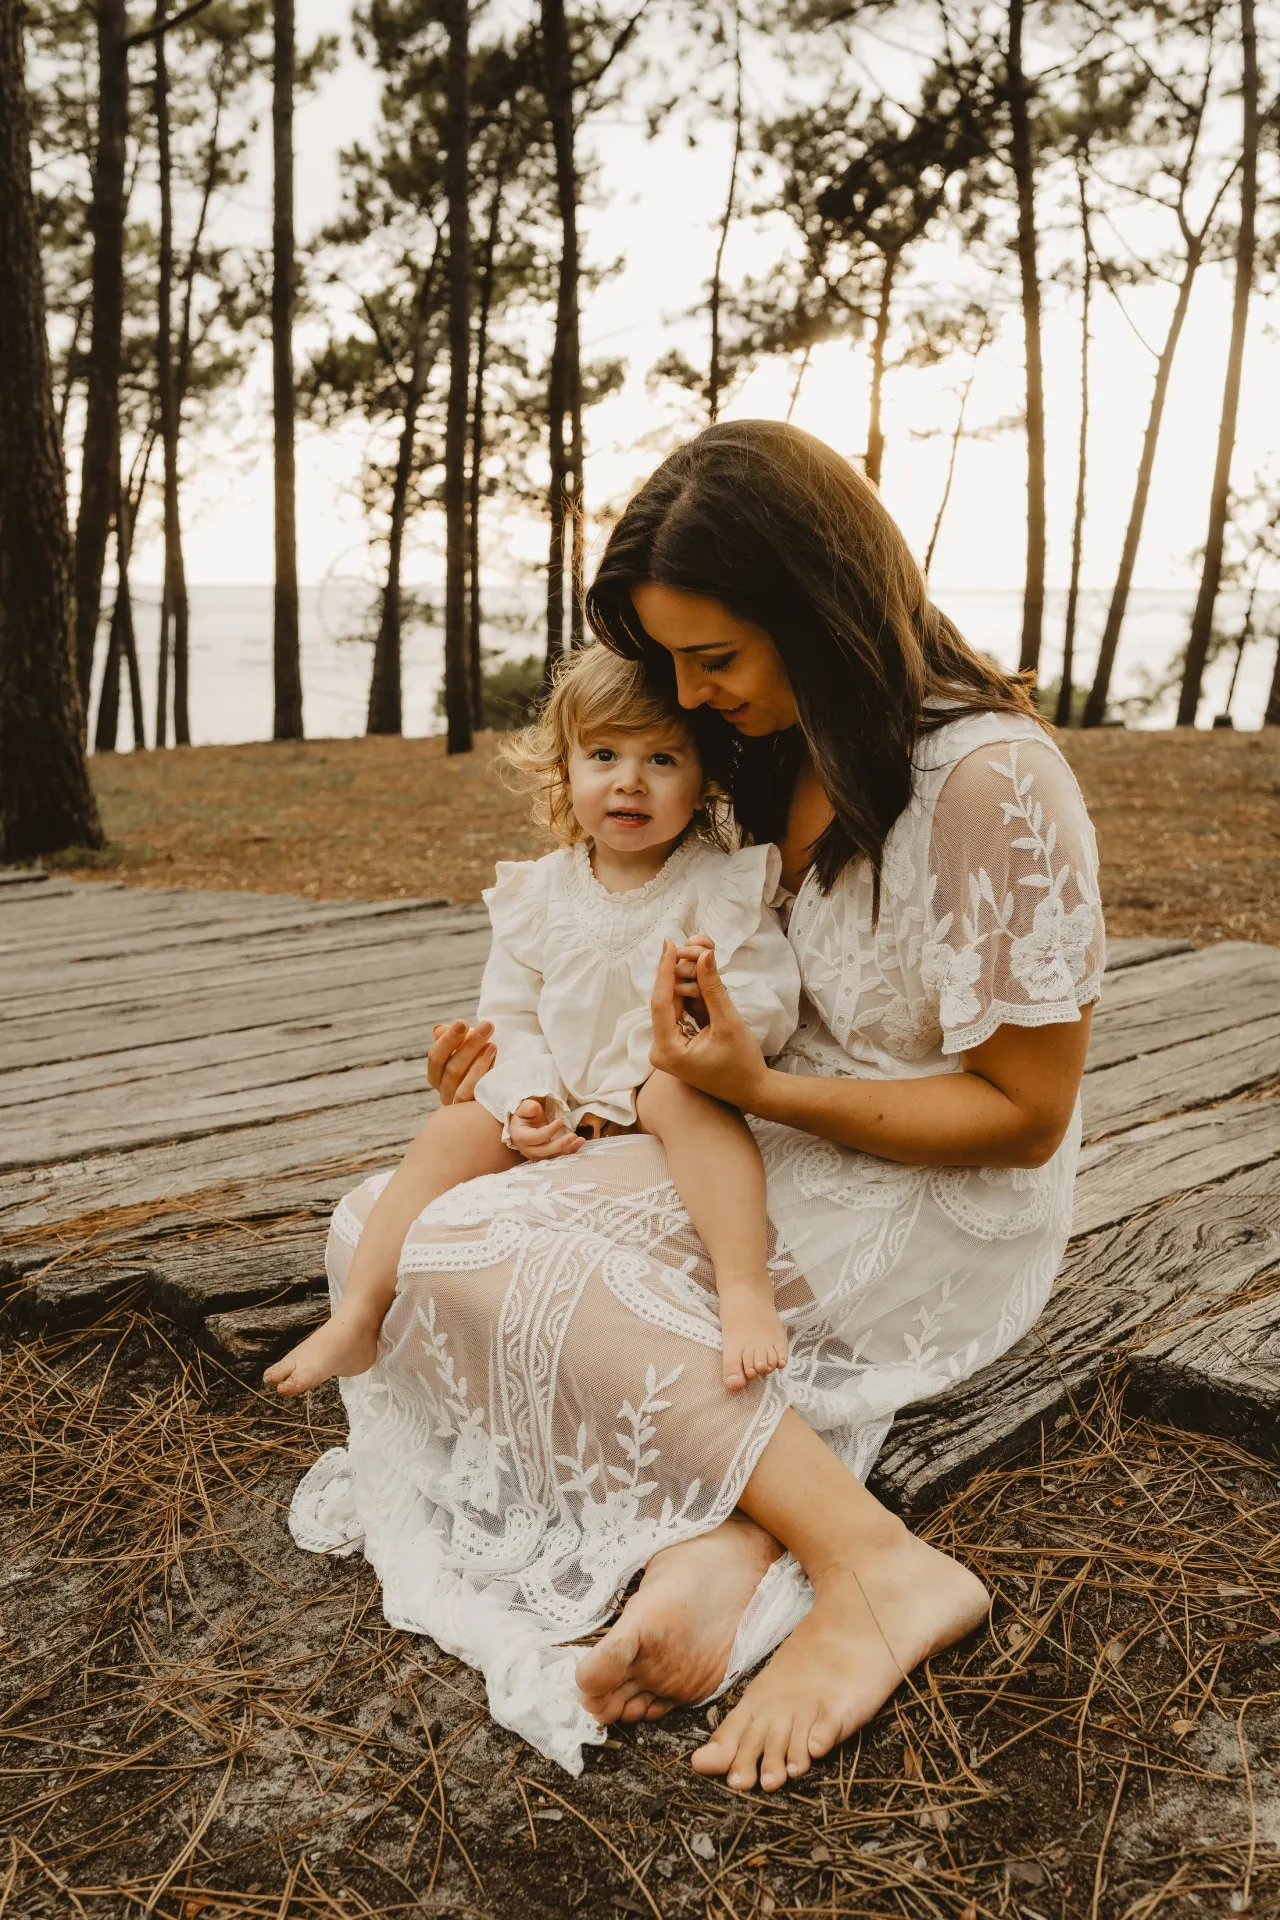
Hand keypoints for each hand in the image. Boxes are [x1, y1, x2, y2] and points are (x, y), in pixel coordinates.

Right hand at [427, 1019, 494, 1105]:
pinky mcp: (477, 1112)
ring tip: (492, 1043)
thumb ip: (454, 1039)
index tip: (462, 1022)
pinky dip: (485, 1078)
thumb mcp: (468, 1046)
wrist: (504, 1085)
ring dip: (478, 1062)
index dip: (447, 1040)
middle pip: (451, 1070)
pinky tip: (495, 1061)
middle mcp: (445, 1092)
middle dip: (469, 1045)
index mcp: (438, 1075)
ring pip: (463, 1086)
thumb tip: (438, 1030)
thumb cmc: (481, 1060)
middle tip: (487, 1025)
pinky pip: (477, 1097)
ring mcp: (461, 1106)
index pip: (436, 1058)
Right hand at [508, 1097, 582, 1160]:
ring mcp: (536, 1155)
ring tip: (581, 1140)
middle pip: (545, 1150)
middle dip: (561, 1144)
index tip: (561, 1121)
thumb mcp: (525, 1108)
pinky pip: (558, 1156)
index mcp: (521, 1137)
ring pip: (554, 1156)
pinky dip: (569, 1151)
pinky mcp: (545, 1156)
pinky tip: (579, 1144)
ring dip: (568, 1149)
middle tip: (574, 1135)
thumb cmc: (525, 1116)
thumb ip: (528, 1107)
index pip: (537, 1137)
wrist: (524, 1126)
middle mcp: (527, 1150)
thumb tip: (533, 1108)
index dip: (549, 1130)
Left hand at [649, 938, 768, 1109]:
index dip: (665, 969)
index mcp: (667, 1050)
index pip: (661, 1002)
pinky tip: (702, 972)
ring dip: (689, 978)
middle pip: (667, 1000)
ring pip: (675, 1002)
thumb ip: (714, 988)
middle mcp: (660, 1049)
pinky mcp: (677, 1042)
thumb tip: (704, 954)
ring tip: (702, 952)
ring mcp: (667, 1046)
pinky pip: (682, 1011)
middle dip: (681, 970)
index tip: (670, 943)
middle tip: (696, 944)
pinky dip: (693, 993)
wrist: (753, 1091)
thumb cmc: (742, 1064)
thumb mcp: (728, 1023)